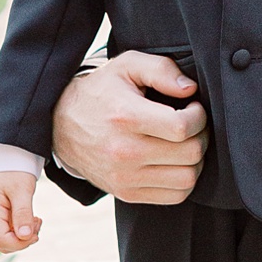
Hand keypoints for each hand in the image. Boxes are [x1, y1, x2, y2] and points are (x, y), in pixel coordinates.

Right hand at [0, 170, 40, 251]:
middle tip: (38, 222)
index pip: (2, 241)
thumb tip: (25, 237)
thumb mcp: (22, 190)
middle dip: (23, 240)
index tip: (36, 231)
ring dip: (24, 236)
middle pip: (3, 244)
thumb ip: (23, 213)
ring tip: (36, 219)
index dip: (21, 243)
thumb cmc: (15, 171)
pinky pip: (8, 232)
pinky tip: (31, 218)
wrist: (8, 158)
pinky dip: (21, 229)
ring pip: (6, 240)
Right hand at [50, 50, 208, 203]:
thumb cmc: (101, 91)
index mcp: (126, 117)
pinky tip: (175, 161)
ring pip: (187, 179)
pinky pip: (175, 196)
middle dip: (201, 135)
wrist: (60, 125)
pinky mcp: (126, 193)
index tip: (192, 107)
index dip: (199, 116)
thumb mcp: (126, 66)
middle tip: (193, 124)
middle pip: (190, 153)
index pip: (182, 127)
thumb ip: (161, 70)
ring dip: (196, 160)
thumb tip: (190, 89)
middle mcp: (124, 152)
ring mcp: (125, 177)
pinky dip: (184, 180)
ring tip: (186, 143)